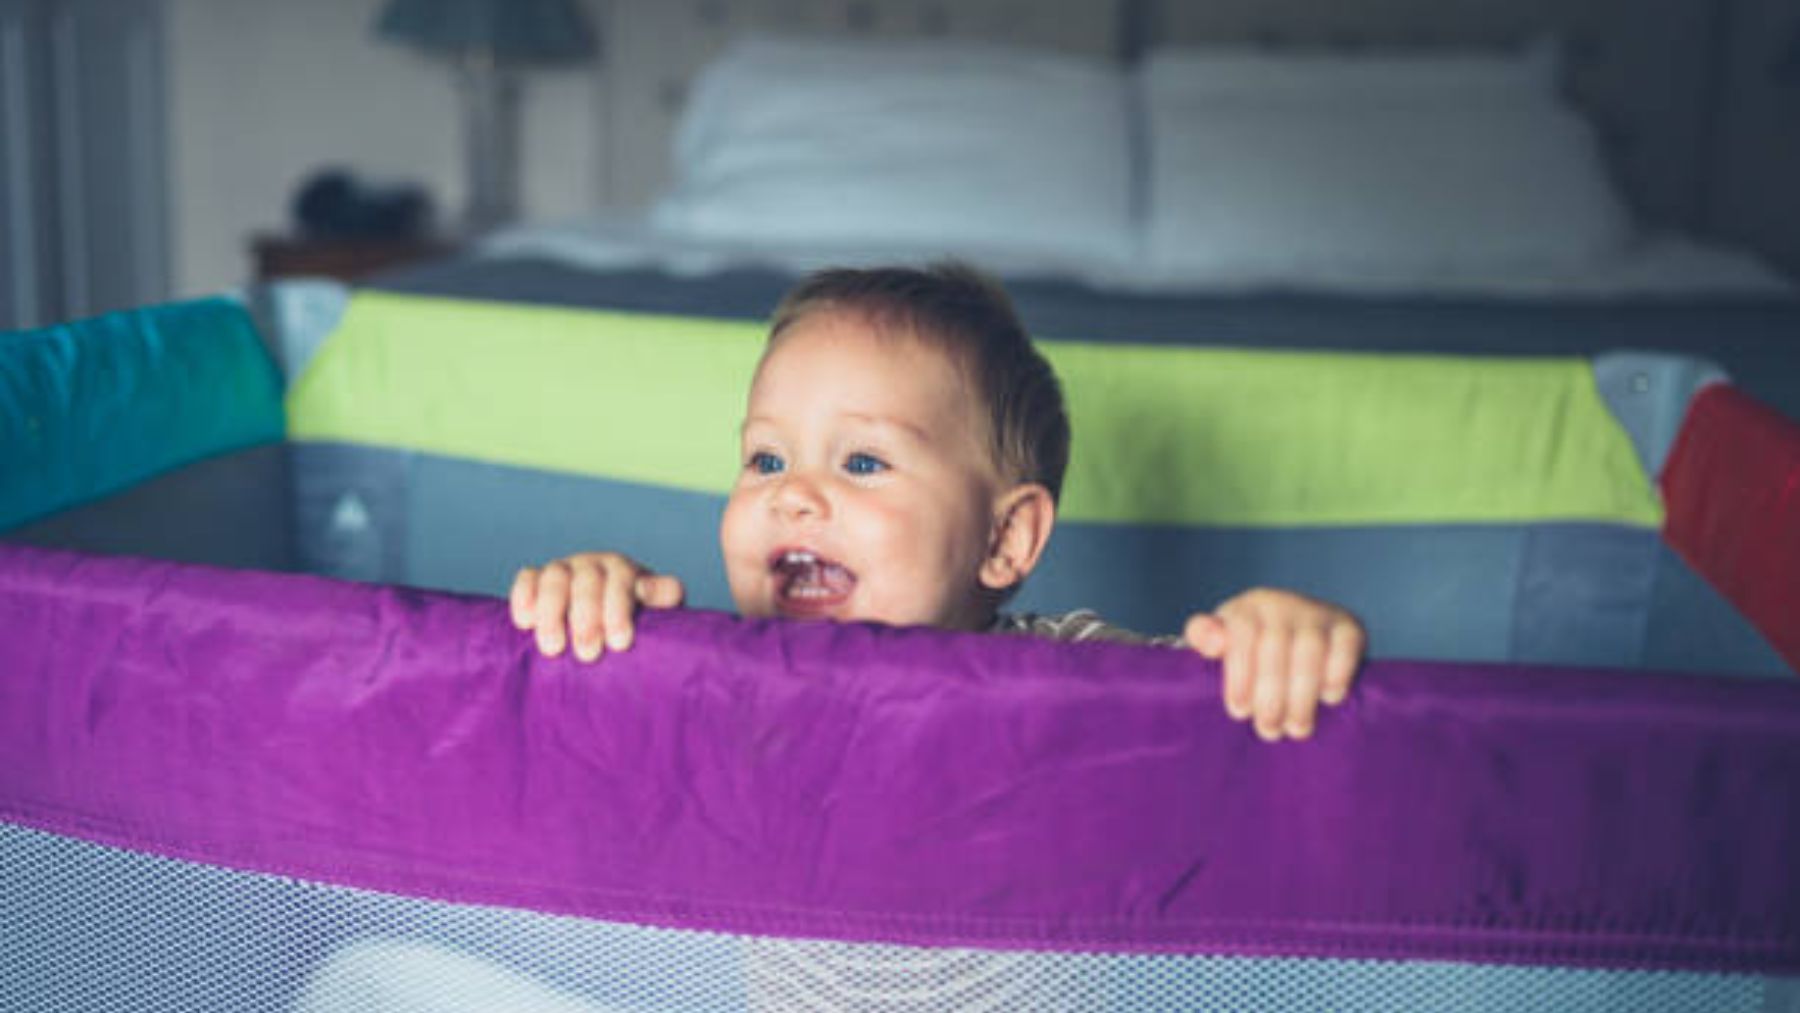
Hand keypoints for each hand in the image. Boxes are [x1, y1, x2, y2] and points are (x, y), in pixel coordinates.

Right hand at [509, 552, 684, 661]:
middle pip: (587, 581)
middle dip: (587, 618)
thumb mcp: (657, 612)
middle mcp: (593, 565)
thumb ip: (663, 597)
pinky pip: (527, 579)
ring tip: (553, 648)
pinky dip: (524, 597)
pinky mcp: (537, 580)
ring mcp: (564, 570)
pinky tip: (525, 623)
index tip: (620, 644)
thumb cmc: (636, 624)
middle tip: (588, 655)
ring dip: (552, 613)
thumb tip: (660, 589)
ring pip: (555, 578)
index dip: (619, 610)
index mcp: (624, 571)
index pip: (621, 581)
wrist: (606, 626)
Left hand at [1184, 588, 1364, 741]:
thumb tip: (1213, 640)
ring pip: (1310, 648)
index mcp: (1246, 609)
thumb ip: (1204, 637)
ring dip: (1302, 693)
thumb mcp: (1220, 644)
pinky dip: (1337, 673)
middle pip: (1275, 645)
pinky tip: (1328, 699)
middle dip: (1270, 694)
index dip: (1240, 674)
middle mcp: (1281, 604)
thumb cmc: (1248, 653)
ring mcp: (1317, 613)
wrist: (1296, 643)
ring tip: (1296, 728)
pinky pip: (1345, 646)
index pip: (1242, 633)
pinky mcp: (1349, 627)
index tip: (1238, 711)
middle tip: (1268, 730)